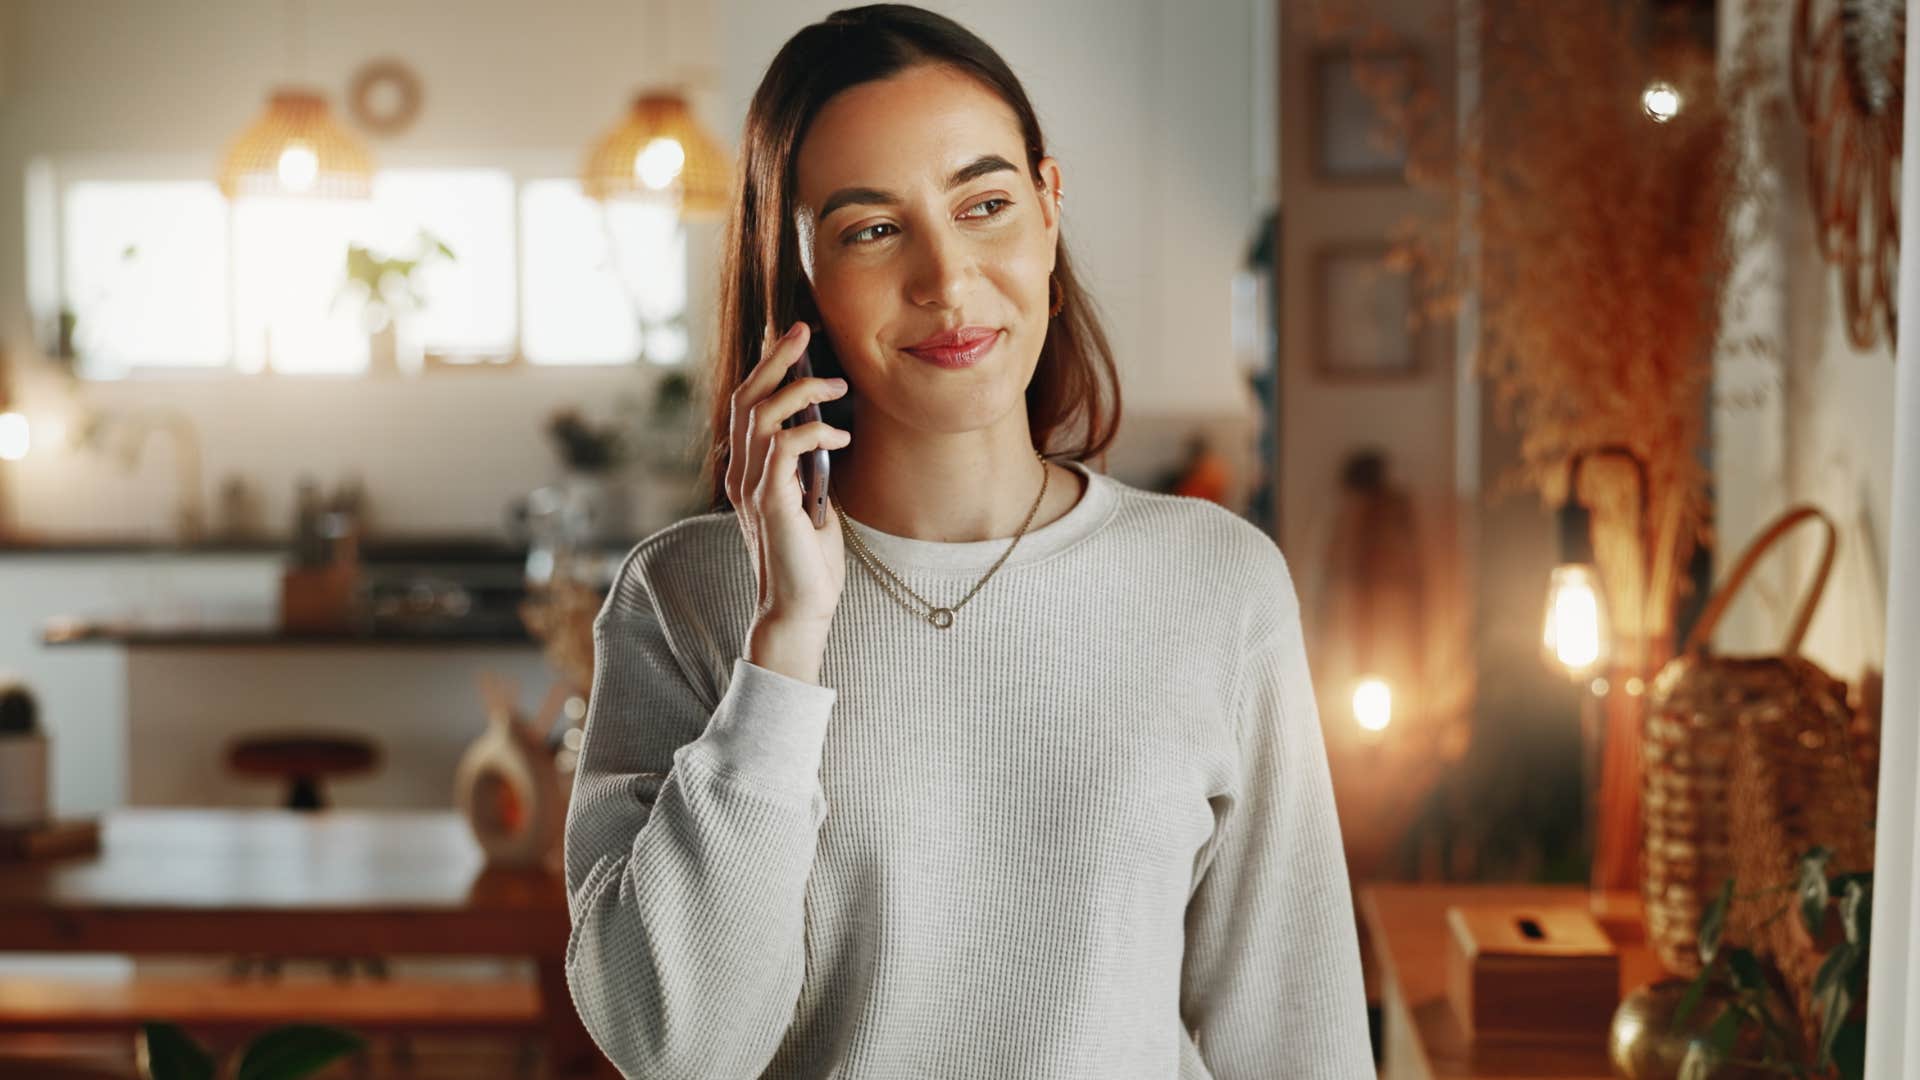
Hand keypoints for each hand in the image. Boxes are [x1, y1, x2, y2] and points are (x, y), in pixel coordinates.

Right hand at [727, 320, 851, 632]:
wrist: (800, 606)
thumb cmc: (810, 558)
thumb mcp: (810, 498)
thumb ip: (807, 464)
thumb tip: (824, 426)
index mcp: (746, 470)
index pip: (745, 405)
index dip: (765, 367)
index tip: (792, 337)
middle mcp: (740, 473)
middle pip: (746, 398)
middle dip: (776, 358)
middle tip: (804, 331)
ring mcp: (751, 487)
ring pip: (761, 415)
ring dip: (802, 392)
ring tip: (838, 387)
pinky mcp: (771, 502)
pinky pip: (783, 448)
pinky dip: (814, 432)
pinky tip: (840, 435)